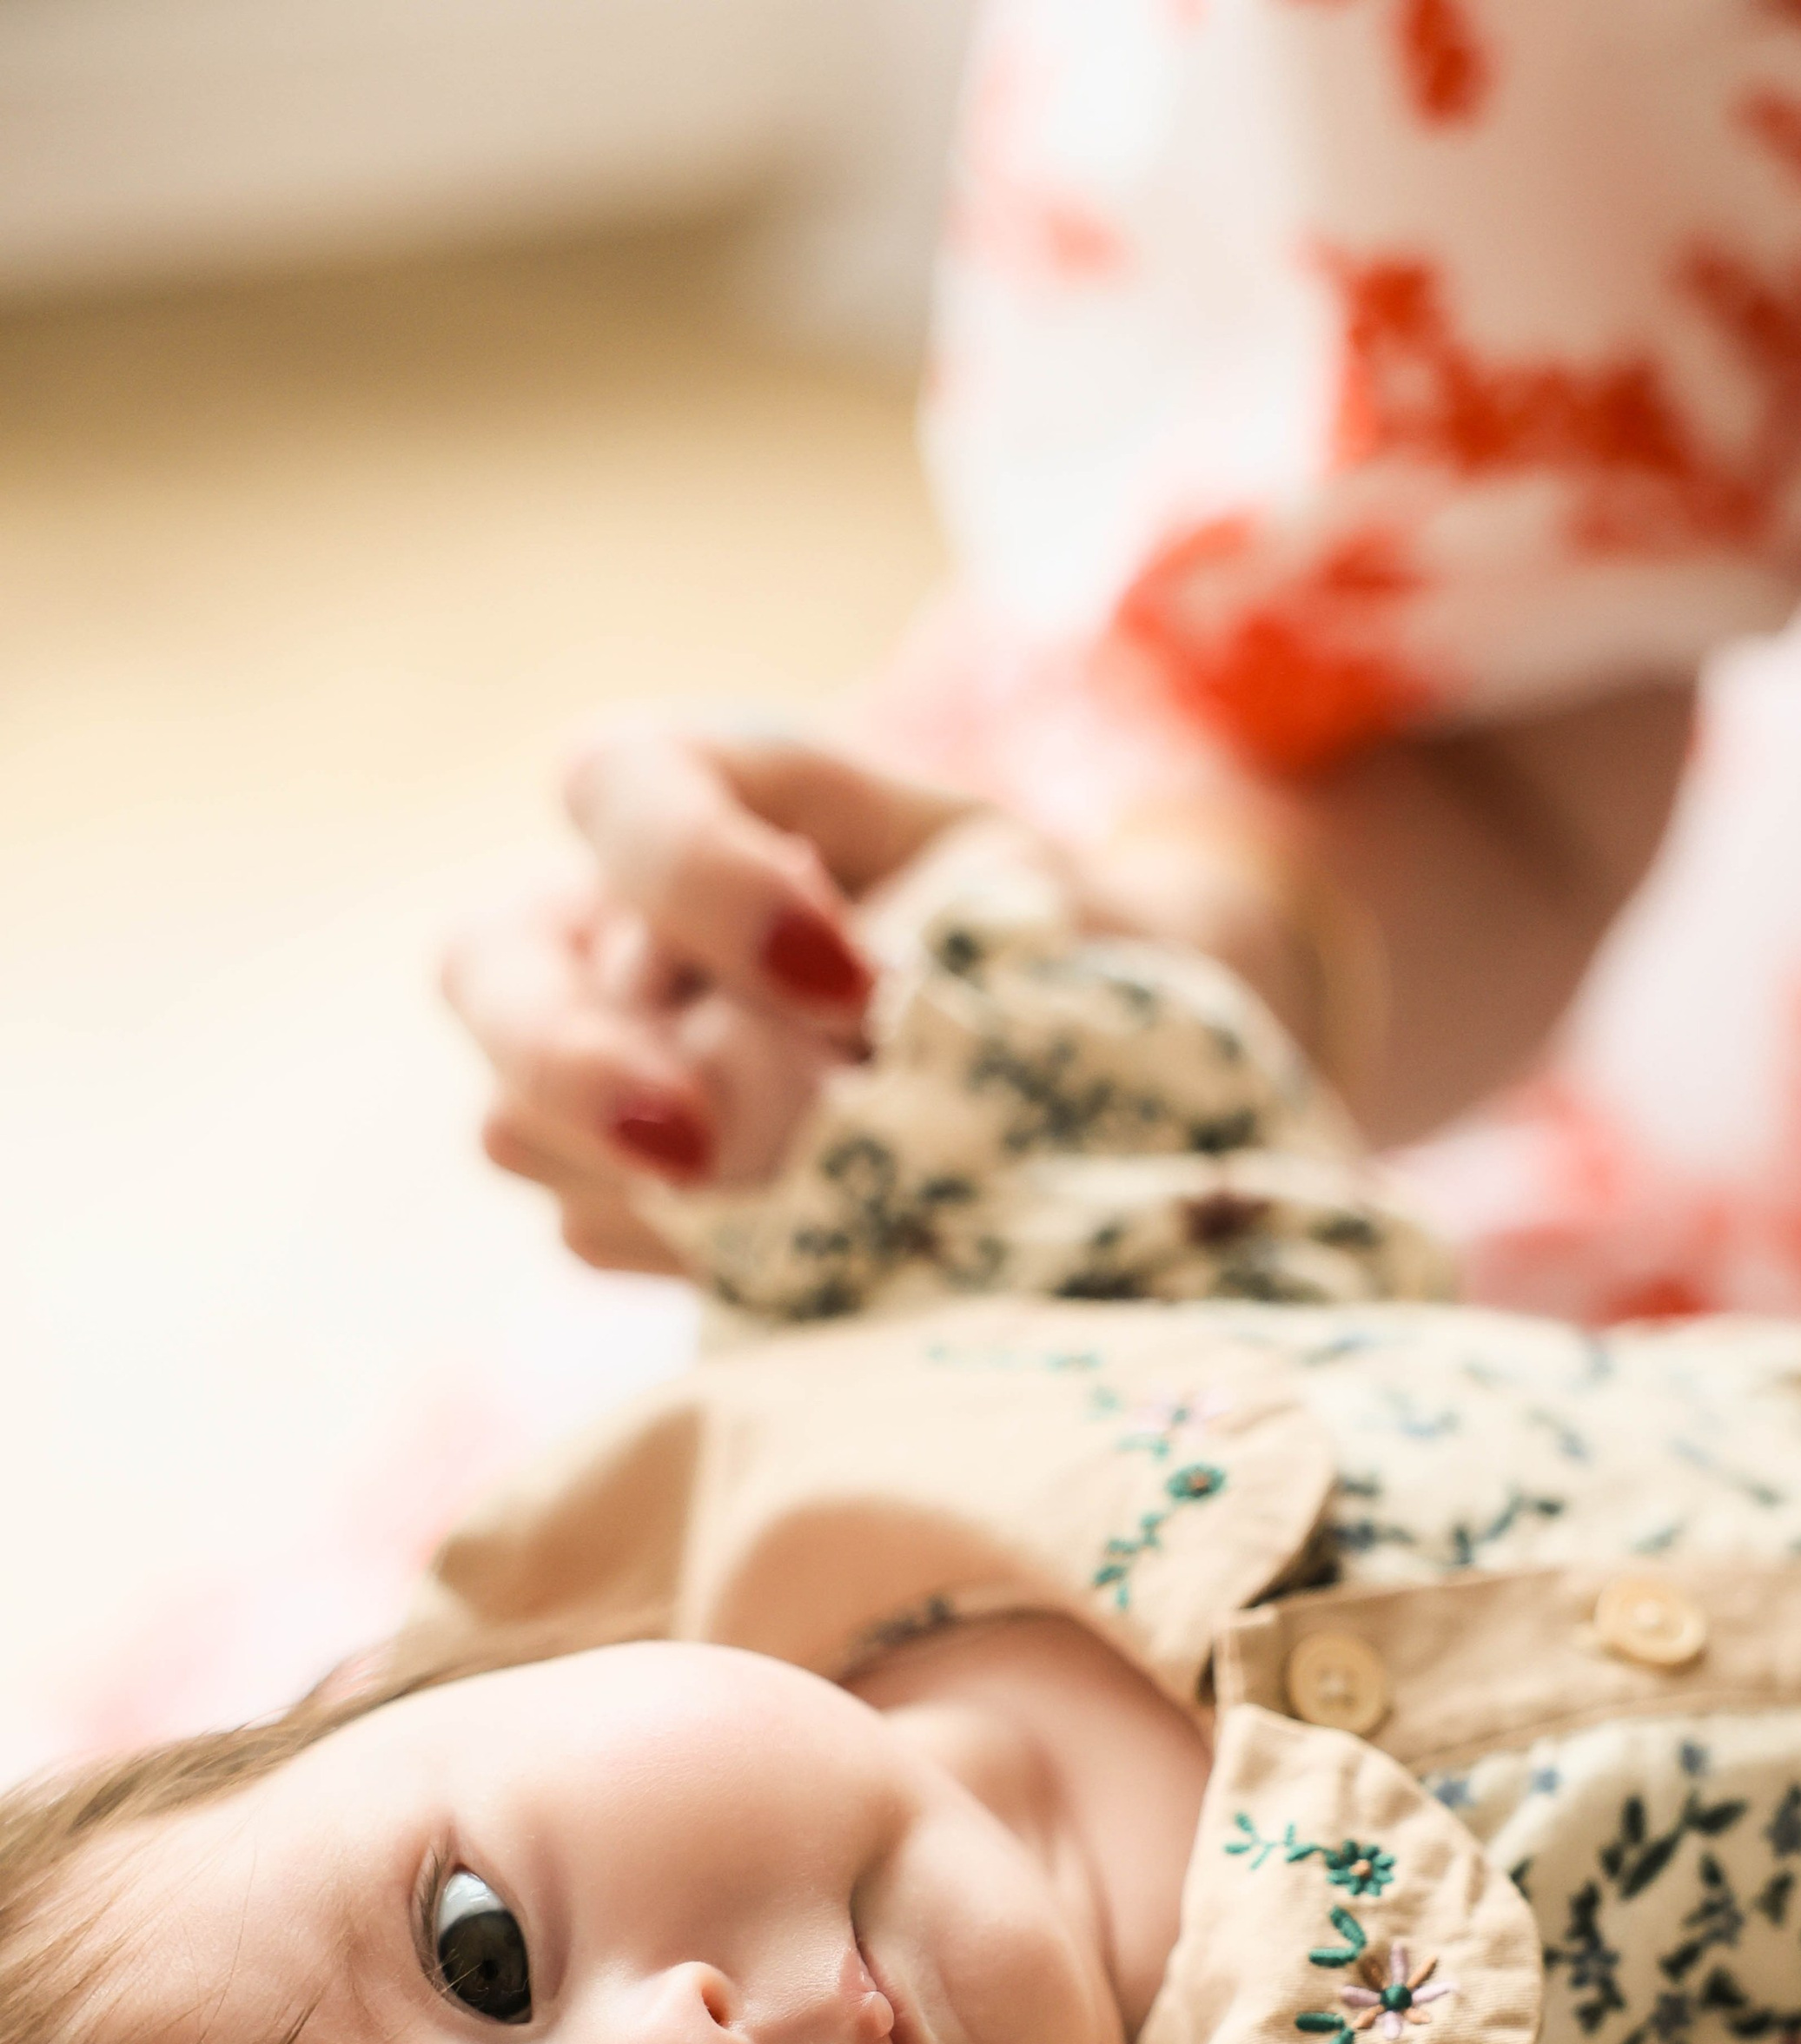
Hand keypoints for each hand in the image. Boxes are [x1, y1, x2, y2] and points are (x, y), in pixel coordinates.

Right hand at [441, 720, 978, 1270]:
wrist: (1065, 1059)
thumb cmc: (1025, 932)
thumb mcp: (1004, 880)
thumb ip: (914, 919)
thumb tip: (847, 1034)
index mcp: (695, 790)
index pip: (623, 791)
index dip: (706, 886)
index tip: (845, 983)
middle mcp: (600, 918)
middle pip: (486, 969)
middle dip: (578, 1066)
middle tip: (689, 1148)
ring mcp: (581, 1062)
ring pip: (522, 1126)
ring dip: (655, 1179)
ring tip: (809, 1195)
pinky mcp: (607, 1189)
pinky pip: (596, 1228)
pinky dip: (694, 1247)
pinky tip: (804, 1237)